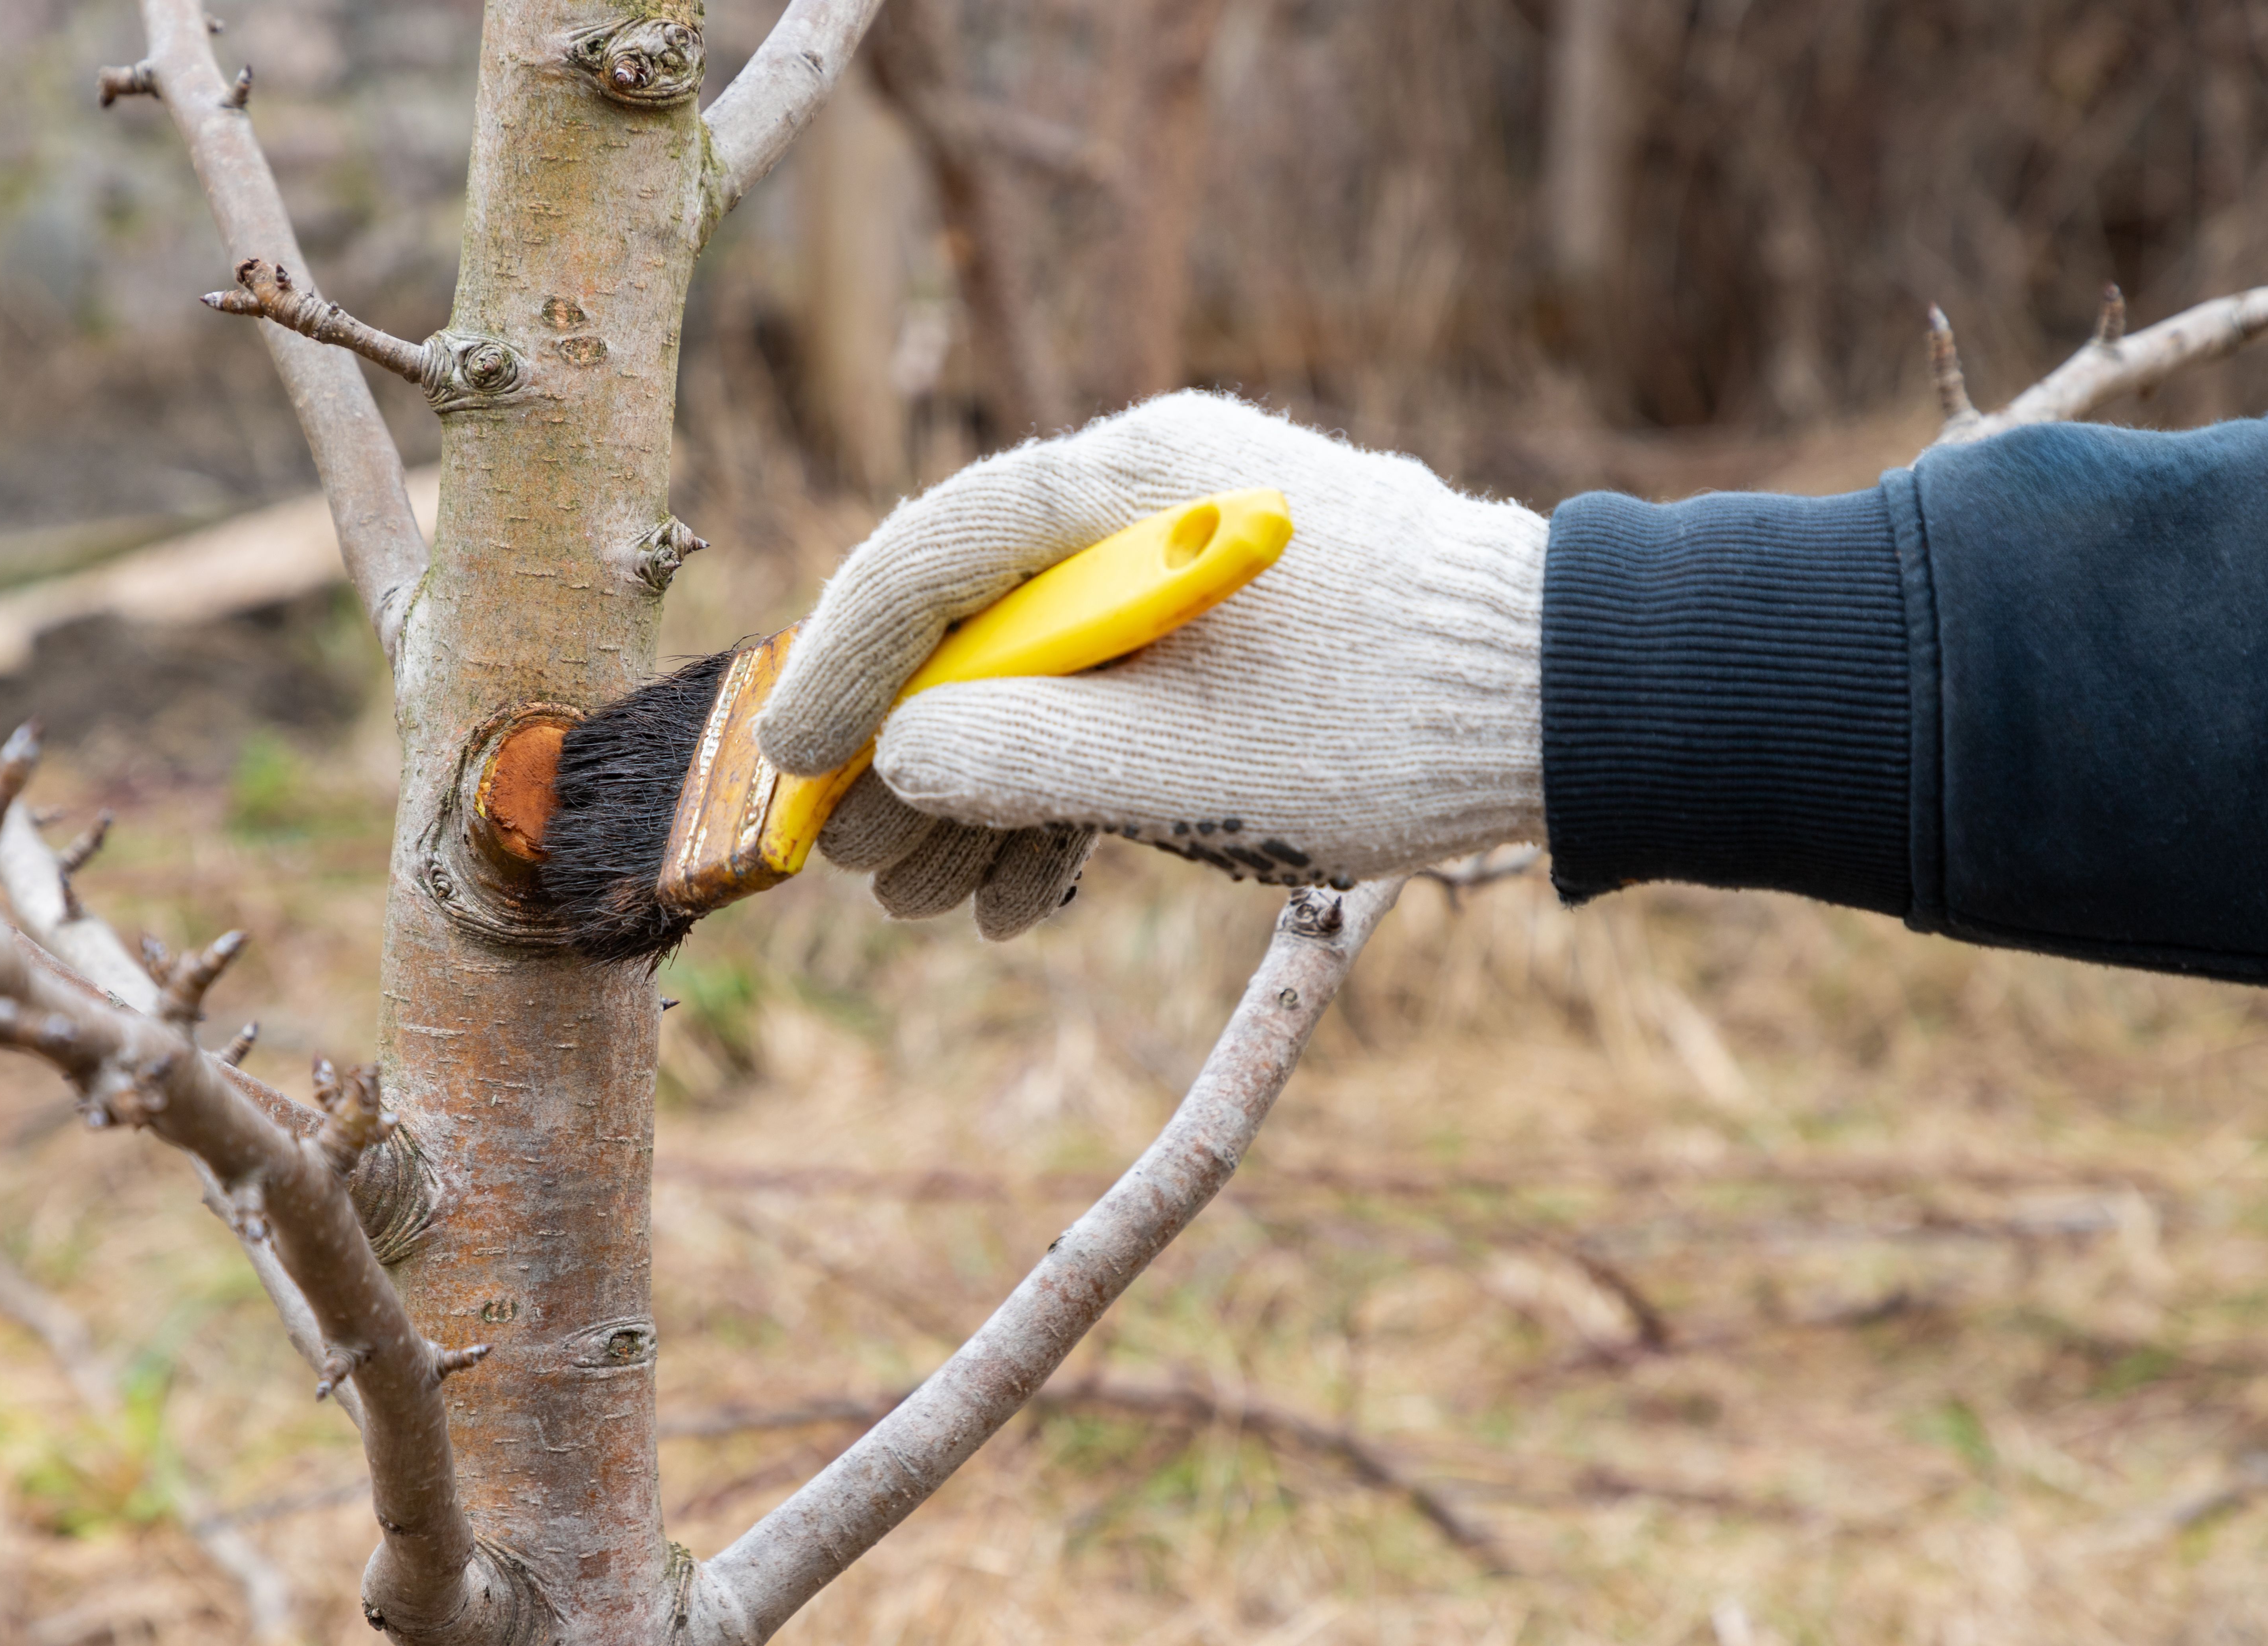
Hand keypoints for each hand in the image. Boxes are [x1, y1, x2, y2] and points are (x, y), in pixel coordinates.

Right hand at [756, 392, 1547, 936]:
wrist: (1583, 709)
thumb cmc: (1395, 724)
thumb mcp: (1183, 762)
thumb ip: (1022, 752)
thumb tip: (900, 755)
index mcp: (1139, 484)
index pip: (937, 555)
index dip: (845, 665)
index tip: (791, 764)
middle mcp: (1156, 496)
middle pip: (980, 621)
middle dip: (916, 761)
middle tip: (864, 871)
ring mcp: (1196, 561)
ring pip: (1047, 673)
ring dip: (989, 795)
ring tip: (941, 909)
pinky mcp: (1236, 625)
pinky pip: (1120, 696)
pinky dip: (1073, 789)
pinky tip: (1029, 892)